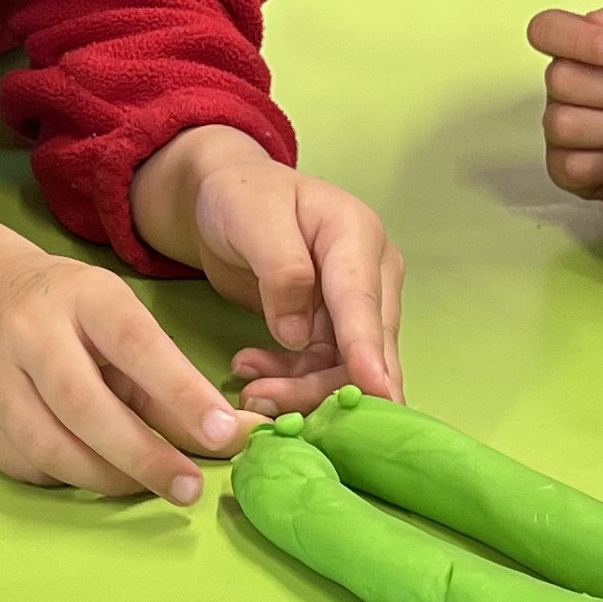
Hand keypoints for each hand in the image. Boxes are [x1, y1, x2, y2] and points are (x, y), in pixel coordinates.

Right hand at [0, 258, 251, 504]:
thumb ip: (175, 384)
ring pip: (50, 447)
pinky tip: (95, 471)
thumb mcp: (125, 323)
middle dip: (143, 455)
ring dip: (109, 477)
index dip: (182, 392)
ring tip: (149, 486)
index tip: (223, 433)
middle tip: (189, 489)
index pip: (136, 345)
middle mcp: (28, 333)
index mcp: (82, 297)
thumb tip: (234, 437)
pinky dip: (70, 478)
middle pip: (84, 405)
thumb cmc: (75, 315)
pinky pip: (29, 467)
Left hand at [134, 129, 402, 407]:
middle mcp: (370, 274)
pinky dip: (288, 379)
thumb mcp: (254, 218)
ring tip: (250, 393)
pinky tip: (252, 372)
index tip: (376, 393)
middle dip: (322, 386)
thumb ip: (281, 270)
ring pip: (343, 367)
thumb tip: (297, 334)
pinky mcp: (333, 327)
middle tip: (266, 404)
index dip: (367, 350)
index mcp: (357, 236)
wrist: (226, 196)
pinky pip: (319, 369)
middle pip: (362, 346)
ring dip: (299, 390)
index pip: (362, 301)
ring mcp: (354, 304)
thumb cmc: (243, 196)